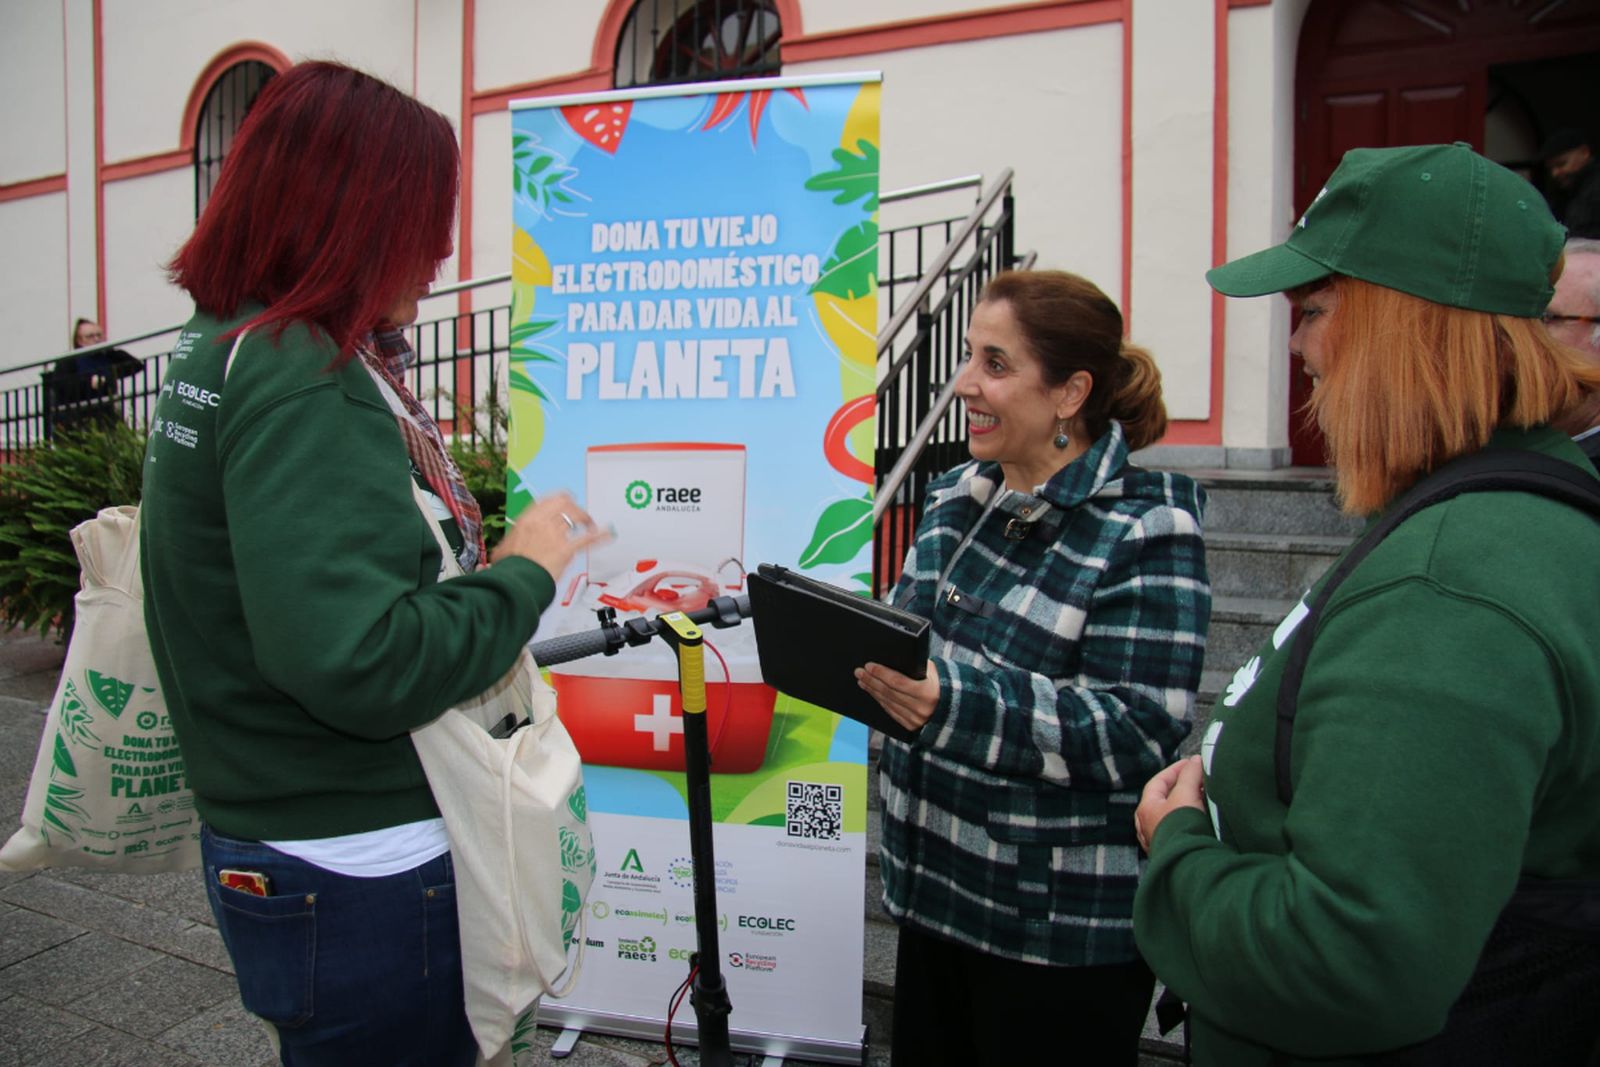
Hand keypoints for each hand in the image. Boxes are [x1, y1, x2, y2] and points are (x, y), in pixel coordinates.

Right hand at [491, 491, 610, 576]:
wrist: (515, 581)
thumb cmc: (509, 567)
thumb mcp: (503, 549)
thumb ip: (509, 544)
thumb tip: (503, 551)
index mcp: (527, 519)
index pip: (549, 500)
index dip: (561, 500)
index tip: (566, 501)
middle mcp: (542, 522)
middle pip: (565, 504)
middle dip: (575, 507)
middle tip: (580, 513)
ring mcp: (555, 535)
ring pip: (576, 517)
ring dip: (585, 519)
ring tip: (590, 524)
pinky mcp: (566, 550)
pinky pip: (586, 539)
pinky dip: (599, 536)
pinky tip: (607, 533)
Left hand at [854, 659, 938, 732]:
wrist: (954, 709)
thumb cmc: (942, 685)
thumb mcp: (934, 672)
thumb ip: (917, 667)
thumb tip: (893, 659)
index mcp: (927, 693)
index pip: (897, 682)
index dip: (881, 673)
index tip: (869, 666)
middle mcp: (920, 708)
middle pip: (888, 692)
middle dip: (871, 680)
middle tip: (859, 672)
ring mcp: (915, 719)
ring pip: (887, 702)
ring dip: (872, 690)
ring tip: (862, 680)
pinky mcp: (910, 726)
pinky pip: (890, 711)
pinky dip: (880, 701)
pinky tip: (872, 692)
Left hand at [1134, 755, 1204, 852]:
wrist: (1188, 862)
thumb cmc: (1182, 826)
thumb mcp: (1186, 794)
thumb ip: (1190, 774)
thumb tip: (1195, 760)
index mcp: (1146, 809)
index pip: (1158, 782)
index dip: (1175, 770)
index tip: (1190, 764)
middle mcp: (1148, 826)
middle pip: (1164, 800)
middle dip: (1182, 788)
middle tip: (1199, 781)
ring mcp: (1159, 841)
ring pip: (1172, 816)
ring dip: (1187, 805)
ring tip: (1204, 798)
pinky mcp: (1173, 852)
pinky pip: (1180, 830)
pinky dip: (1190, 820)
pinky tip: (1203, 819)